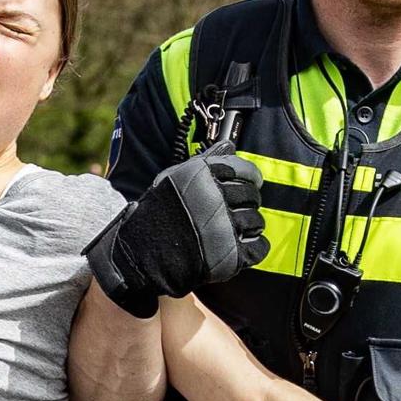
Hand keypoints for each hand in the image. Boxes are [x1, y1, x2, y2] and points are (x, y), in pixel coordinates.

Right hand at [85, 142, 267, 316]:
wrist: (141, 252)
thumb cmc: (158, 213)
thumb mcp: (174, 178)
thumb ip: (205, 161)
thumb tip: (229, 144)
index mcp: (202, 177)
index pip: (244, 170)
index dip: (251, 176)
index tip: (251, 182)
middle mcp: (214, 199)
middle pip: (251, 196)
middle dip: (249, 201)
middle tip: (238, 209)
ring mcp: (222, 228)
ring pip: (256, 221)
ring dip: (251, 225)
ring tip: (237, 229)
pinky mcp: (228, 255)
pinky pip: (258, 248)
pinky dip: (255, 247)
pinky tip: (244, 246)